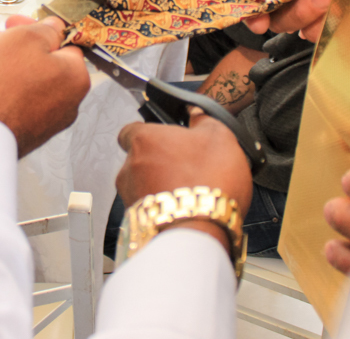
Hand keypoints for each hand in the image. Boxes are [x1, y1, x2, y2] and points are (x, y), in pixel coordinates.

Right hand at [0, 15, 89, 157]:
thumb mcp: (24, 39)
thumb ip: (43, 30)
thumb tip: (52, 29)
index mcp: (74, 79)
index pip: (64, 45)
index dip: (38, 29)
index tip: (21, 23)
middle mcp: (63, 104)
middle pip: (35, 62)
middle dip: (7, 43)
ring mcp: (39, 122)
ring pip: (15, 80)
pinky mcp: (15, 132)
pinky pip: (3, 100)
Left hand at [116, 113, 252, 250]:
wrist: (198, 234)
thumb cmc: (207, 183)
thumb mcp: (220, 138)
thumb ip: (205, 120)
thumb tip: (197, 114)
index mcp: (144, 140)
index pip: (131, 130)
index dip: (150, 134)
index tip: (167, 140)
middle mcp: (129, 167)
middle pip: (139, 160)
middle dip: (159, 164)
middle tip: (186, 169)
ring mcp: (130, 197)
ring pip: (142, 186)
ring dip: (159, 188)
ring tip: (189, 195)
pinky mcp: (136, 223)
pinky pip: (148, 211)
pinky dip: (161, 210)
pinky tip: (184, 212)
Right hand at [245, 0, 349, 39]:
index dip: (250, 1)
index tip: (256, 17)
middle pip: (274, 10)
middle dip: (289, 8)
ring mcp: (317, 0)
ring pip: (295, 24)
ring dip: (310, 13)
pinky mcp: (338, 14)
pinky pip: (320, 31)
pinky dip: (327, 23)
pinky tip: (344, 3)